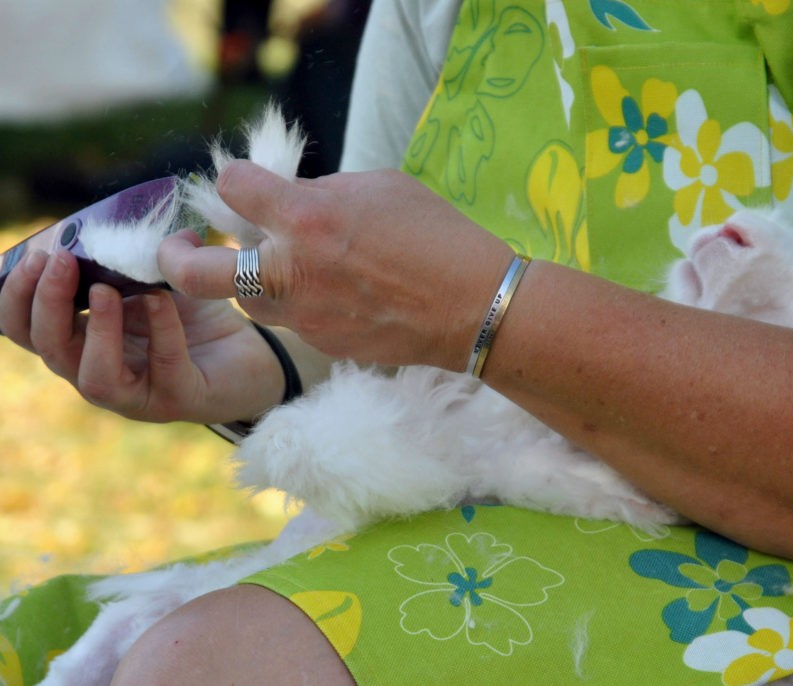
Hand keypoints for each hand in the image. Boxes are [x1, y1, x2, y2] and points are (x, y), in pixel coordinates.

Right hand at [0, 245, 283, 423]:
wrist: (252, 353)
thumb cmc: (193, 317)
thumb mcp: (151, 280)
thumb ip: (125, 259)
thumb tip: (112, 219)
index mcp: (81, 341)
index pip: (24, 327)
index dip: (16, 295)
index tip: (37, 255)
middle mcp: (99, 370)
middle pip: (50, 349)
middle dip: (47, 304)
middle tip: (61, 262)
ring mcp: (138, 393)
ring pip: (94, 378)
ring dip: (95, 330)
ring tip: (105, 291)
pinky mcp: (180, 398)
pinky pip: (164, 367)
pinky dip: (161, 331)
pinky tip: (161, 300)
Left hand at [157, 162, 514, 369]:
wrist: (475, 307)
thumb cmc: (438, 235)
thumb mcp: (380, 187)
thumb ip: (323, 191)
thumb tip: (294, 198)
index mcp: (304, 216)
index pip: (230, 186)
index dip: (235, 181)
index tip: (246, 186)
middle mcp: (291, 269)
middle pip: (196, 270)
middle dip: (175, 258)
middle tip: (181, 249)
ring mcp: (304, 313)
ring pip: (244, 301)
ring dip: (249, 282)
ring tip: (280, 269)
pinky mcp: (323, 343)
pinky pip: (293, 320)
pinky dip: (301, 304)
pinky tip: (338, 295)